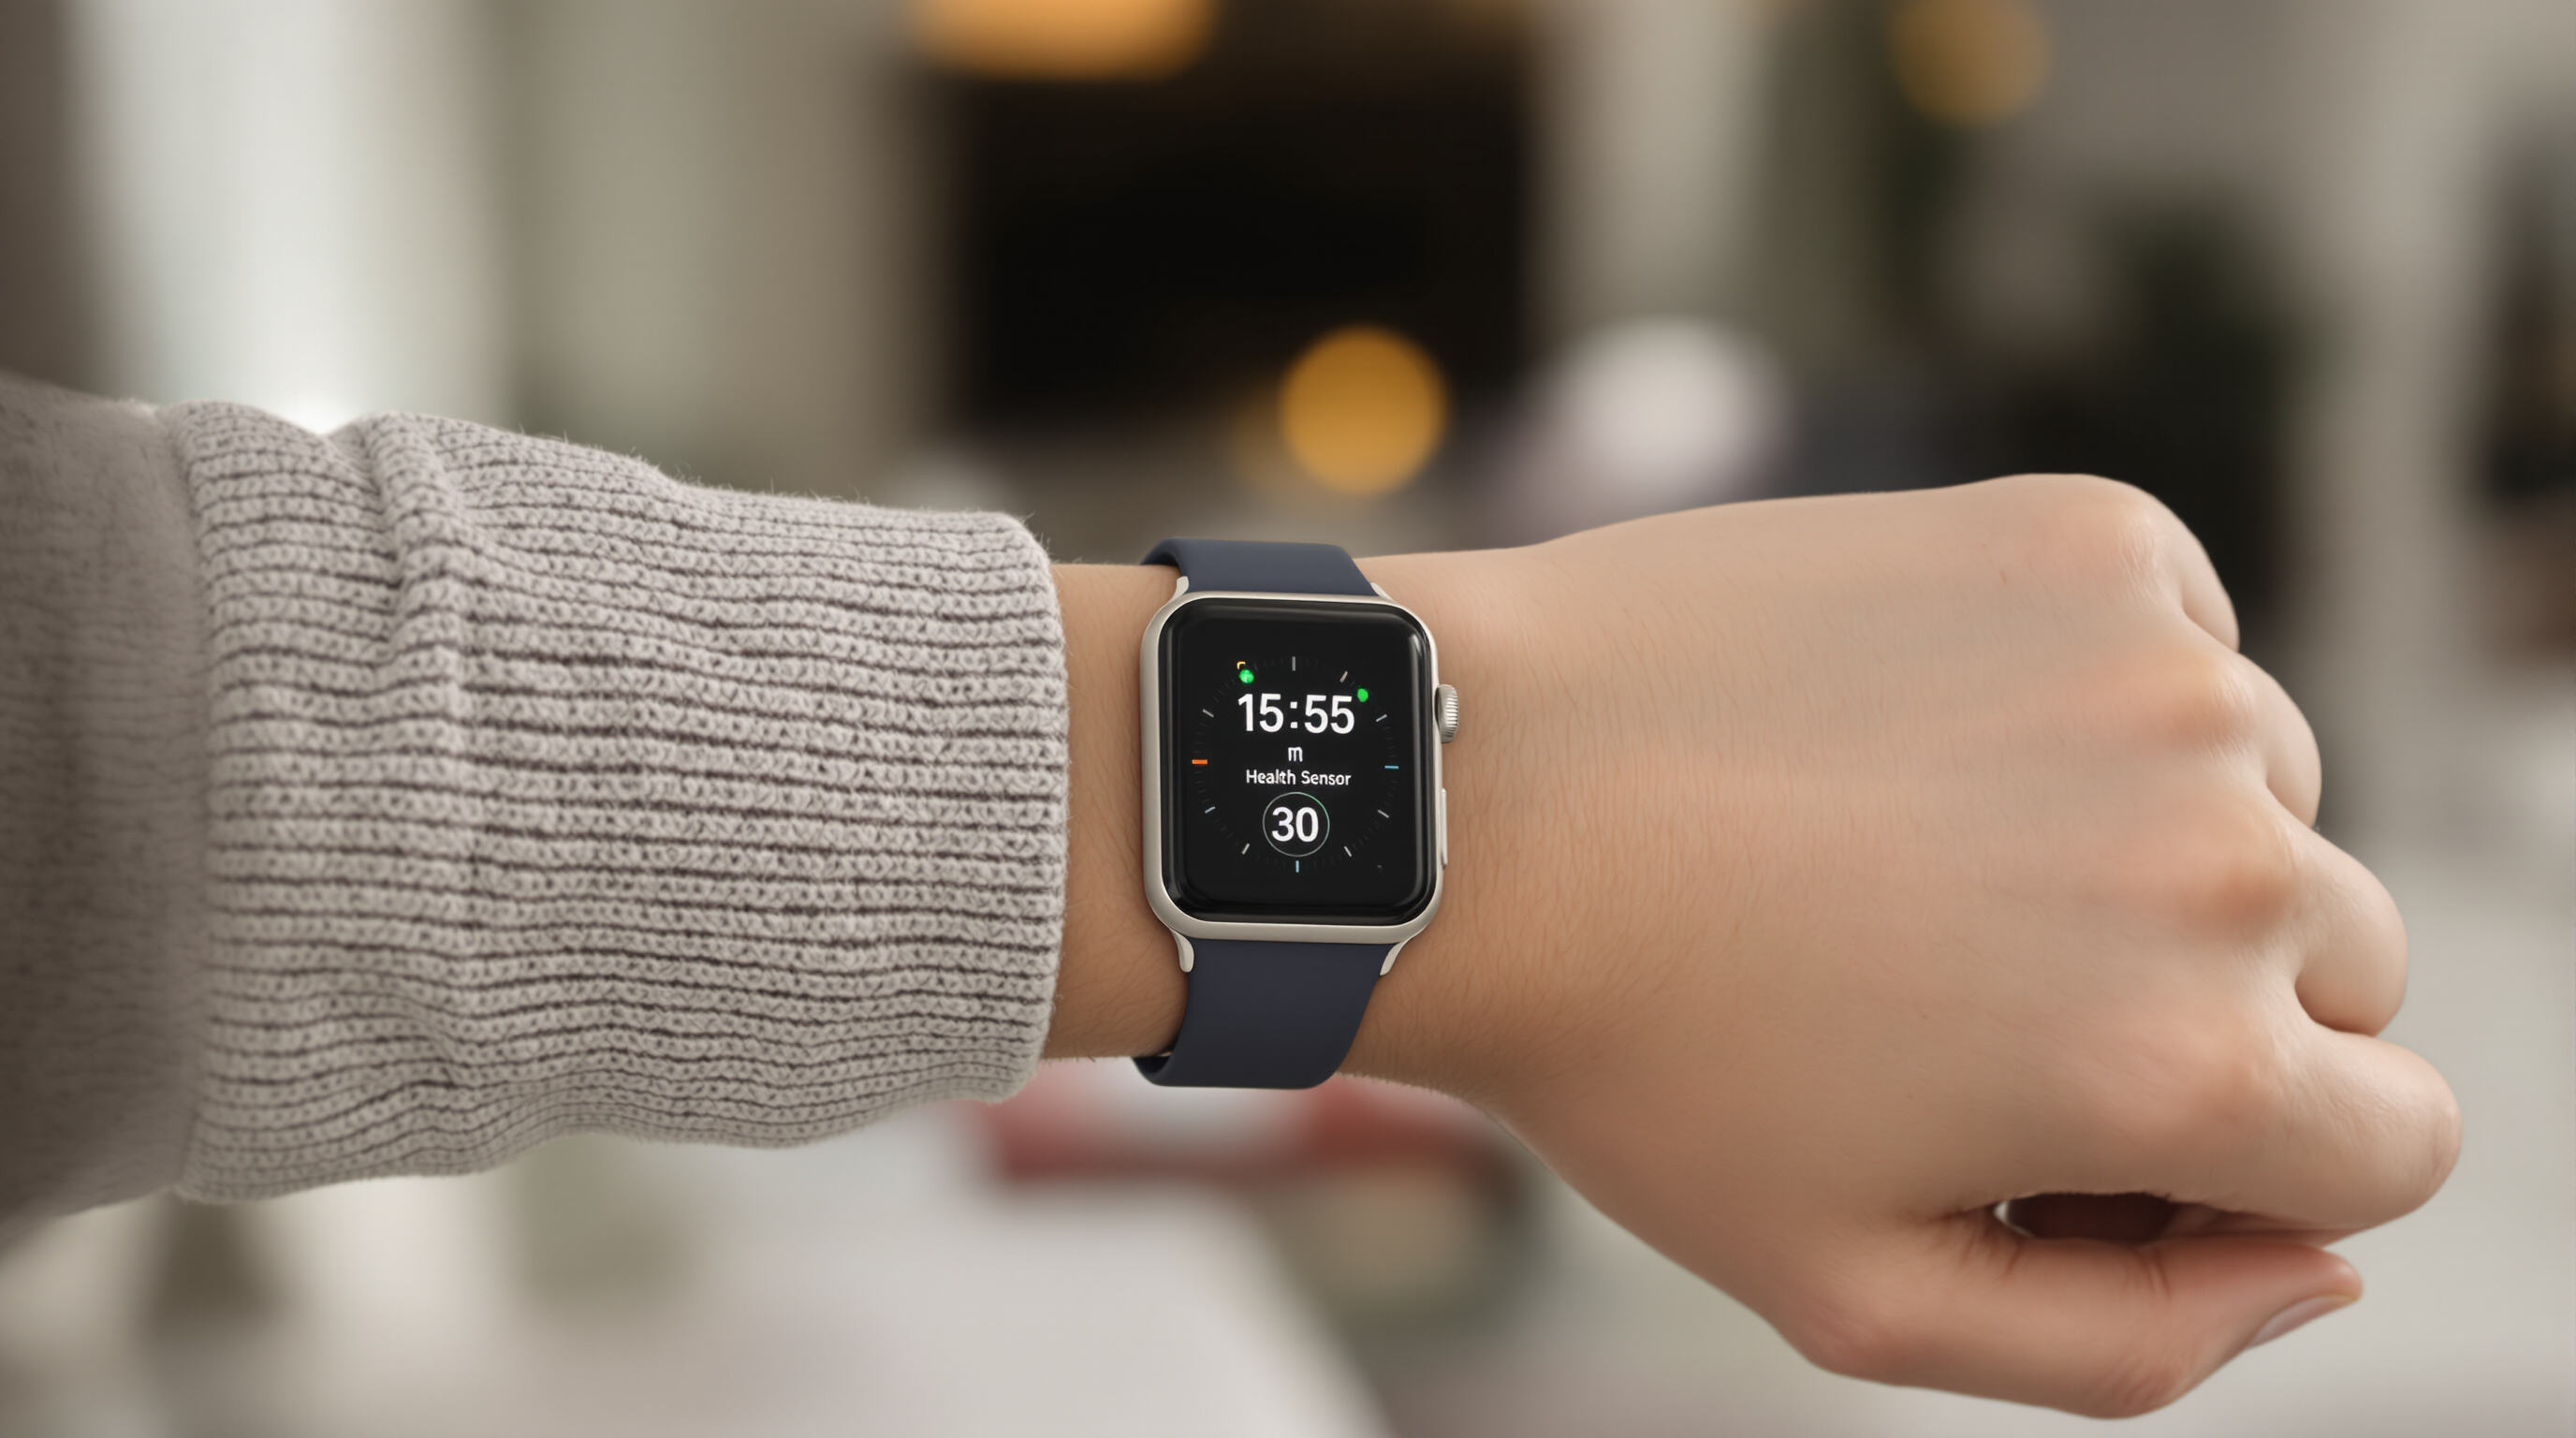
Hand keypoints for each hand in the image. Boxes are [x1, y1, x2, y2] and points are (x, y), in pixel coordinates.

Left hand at [1353, 477, 2459, 1416]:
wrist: (1471, 798)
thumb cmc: (1641, 1060)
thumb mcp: (1857, 1294)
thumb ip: (2132, 1344)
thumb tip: (2315, 1265)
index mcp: (2189, 1069)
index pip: (2392, 1144)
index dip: (2253, 1166)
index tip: (2100, 1134)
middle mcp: (2221, 859)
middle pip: (2344, 968)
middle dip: (2205, 1003)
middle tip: (1980, 998)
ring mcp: (2162, 674)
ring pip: (2266, 796)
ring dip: (2150, 838)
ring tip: (1920, 858)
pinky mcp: (2086, 538)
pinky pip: (2182, 641)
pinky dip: (2096, 693)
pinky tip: (1926, 733)